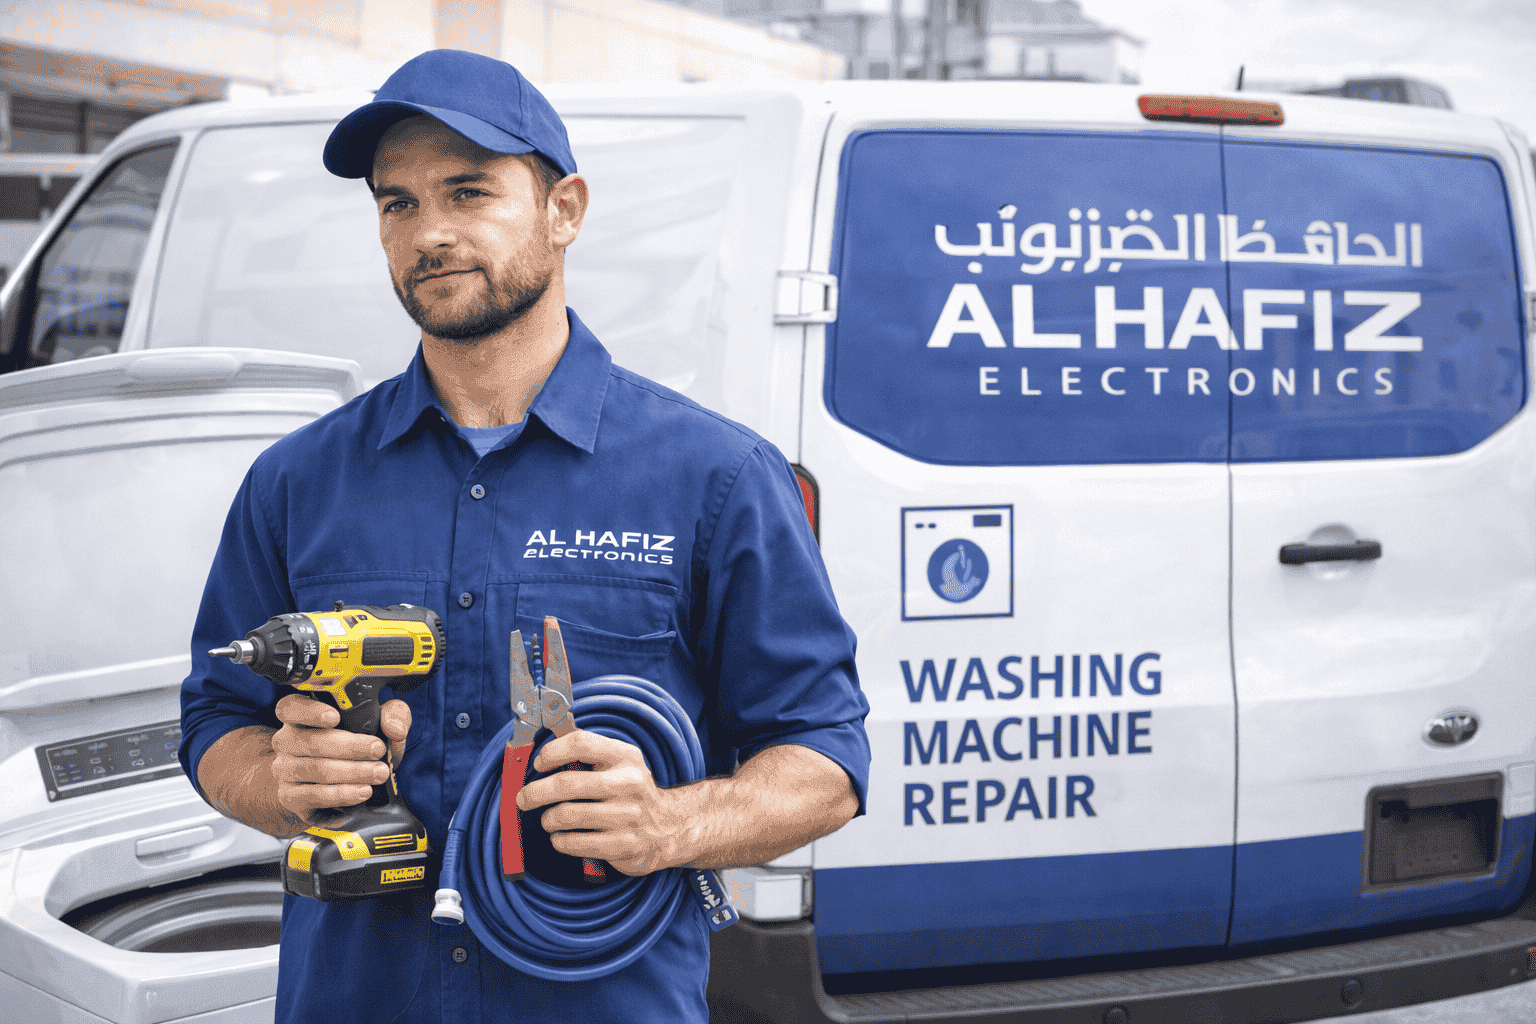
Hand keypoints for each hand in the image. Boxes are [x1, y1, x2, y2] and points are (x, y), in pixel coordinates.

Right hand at [269, 694, 411, 824]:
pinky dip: (341, 795)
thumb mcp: (378, 724)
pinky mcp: (290, 797)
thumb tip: (394, 727)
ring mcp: (284, 770)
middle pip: (312, 742)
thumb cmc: (357, 745)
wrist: (337, 784)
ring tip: (378, 774)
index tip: (335, 717)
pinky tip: (361, 792)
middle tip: (378, 750)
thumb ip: (392, 715)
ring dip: (351, 773)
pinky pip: (314, 796)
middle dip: (351, 747)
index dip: (310, 711)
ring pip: (315, 770)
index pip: (290, 708)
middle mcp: (286, 742)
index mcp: (300, 717)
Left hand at [515, 730, 681, 875]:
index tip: (539, 763)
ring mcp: (627, 816)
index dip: (552, 752)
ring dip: (548, 819)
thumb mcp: (621, 763)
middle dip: (535, 792)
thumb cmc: (633, 793)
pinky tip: (561, 837)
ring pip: (566, 815)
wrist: (670, 827)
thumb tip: (550, 740)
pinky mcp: (623, 845)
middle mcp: (628, 784)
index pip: (580, 743)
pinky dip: (560, 841)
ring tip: (549, 820)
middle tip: (524, 798)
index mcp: (625, 757)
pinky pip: (576, 843)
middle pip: (566, 783)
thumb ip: (589, 753)